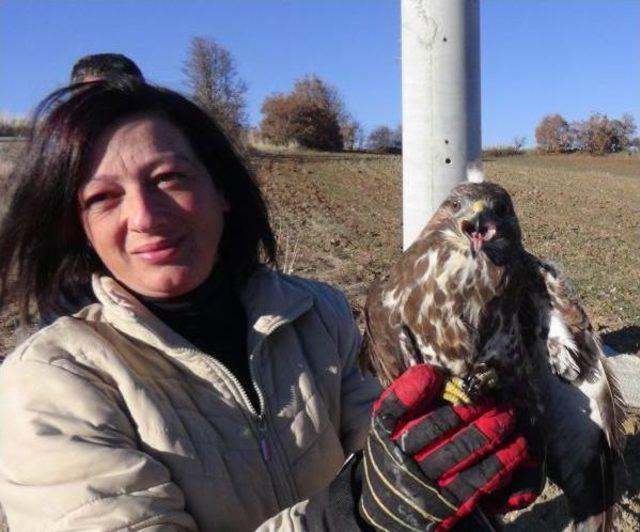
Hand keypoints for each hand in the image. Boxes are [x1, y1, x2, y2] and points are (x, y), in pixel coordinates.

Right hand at [358, 364, 542, 530]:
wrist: (389, 508)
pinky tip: (517, 447)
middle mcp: (400, 457)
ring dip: (487, 433)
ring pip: (458, 452)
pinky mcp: (449, 504)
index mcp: (383, 435)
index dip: (411, 391)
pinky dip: (499, 463)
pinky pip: (477, 480)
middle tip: (490, 398)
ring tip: (508, 418)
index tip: (432, 373)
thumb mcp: (388, 429)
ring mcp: (425, 482)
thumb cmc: (394, 453)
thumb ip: (405, 403)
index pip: (392, 409)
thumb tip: (433, 373)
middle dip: (465, 410)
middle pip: (433, 429)